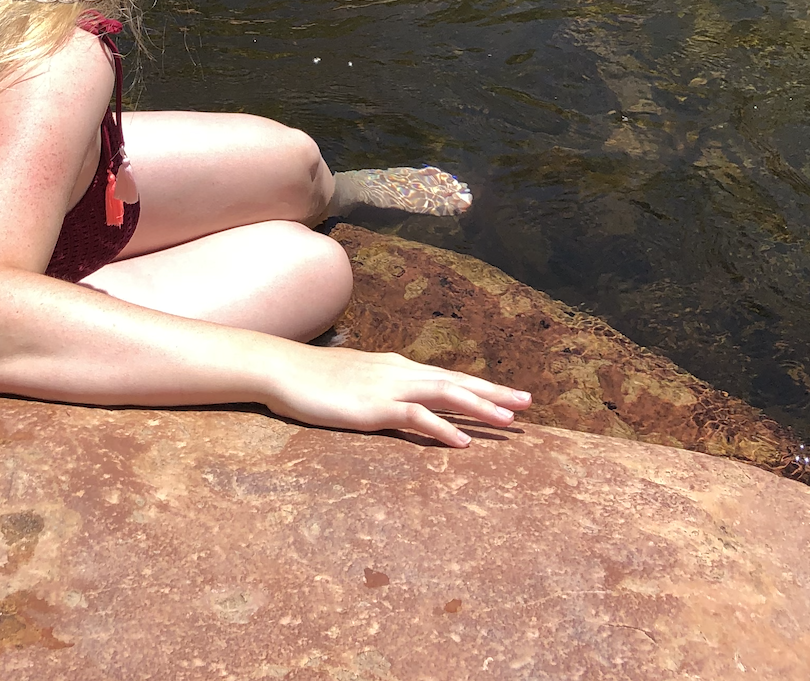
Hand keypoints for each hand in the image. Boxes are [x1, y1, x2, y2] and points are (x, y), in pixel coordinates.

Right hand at [262, 343, 530, 446]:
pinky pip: (415, 416)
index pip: (447, 376)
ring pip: (444, 393)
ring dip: (478, 407)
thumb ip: (378, 388)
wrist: (282, 369)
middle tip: (527, 402)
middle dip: (492, 392)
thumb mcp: (354, 380)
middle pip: (455, 380)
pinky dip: (442, 428)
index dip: (479, 386)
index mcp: (396, 367)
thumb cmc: (313, 379)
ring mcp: (387, 387)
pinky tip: (462, 442)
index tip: (509, 396)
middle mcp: (399, 372)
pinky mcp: (373, 407)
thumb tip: (395, 401)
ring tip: (508, 421)